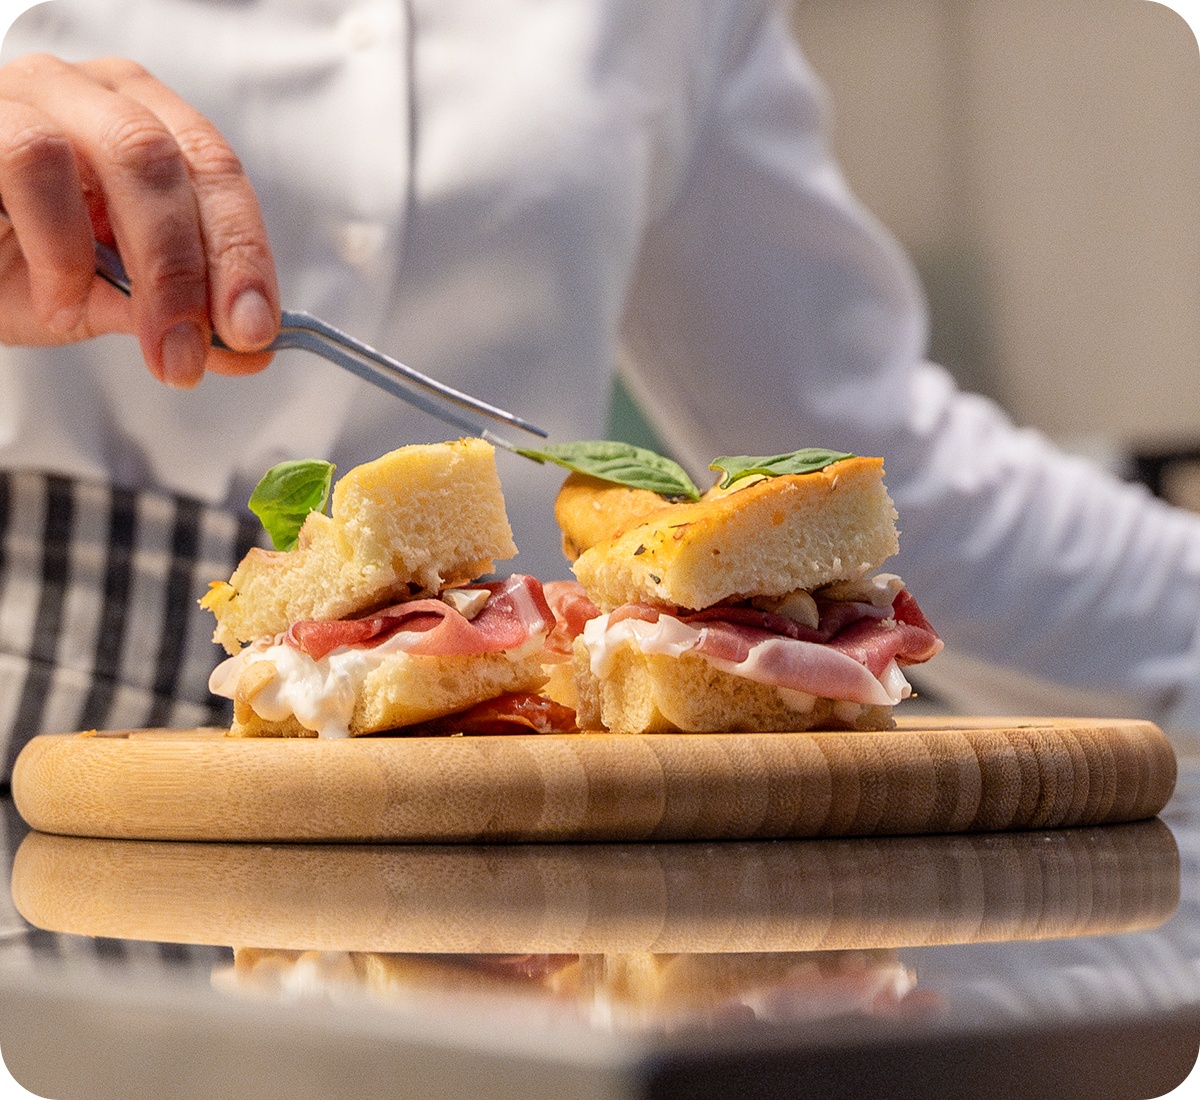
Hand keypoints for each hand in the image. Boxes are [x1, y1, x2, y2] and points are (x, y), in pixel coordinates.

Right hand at [0, 53, 279, 386]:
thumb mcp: (105, 300)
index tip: (255, 331)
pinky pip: (33, 160)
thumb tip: (252, 354)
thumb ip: (176, 317)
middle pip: (176, 161)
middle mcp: (98, 98)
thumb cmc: (16, 265)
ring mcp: (35, 94)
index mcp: (147, 127)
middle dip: (194, 266)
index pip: (218, 173)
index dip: (244, 253)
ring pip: (125, 151)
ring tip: (103, 323)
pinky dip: (59, 246)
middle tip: (190, 351)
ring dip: (134, 260)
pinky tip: (55, 297)